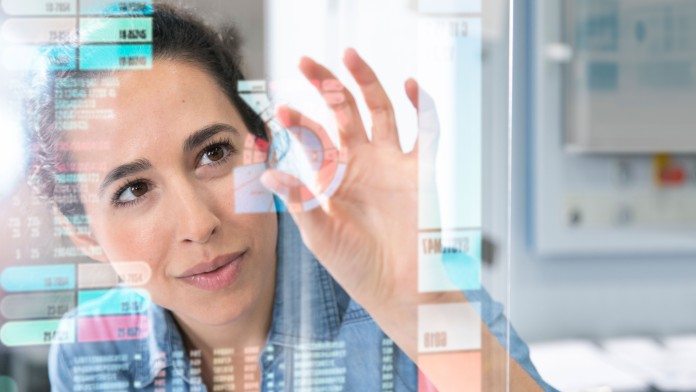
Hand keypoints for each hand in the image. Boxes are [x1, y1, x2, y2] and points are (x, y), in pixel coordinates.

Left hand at [260, 49, 544, 391]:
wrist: (398, 288)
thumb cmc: (355, 265)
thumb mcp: (319, 233)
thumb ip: (299, 201)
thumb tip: (268, 174)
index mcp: (335, 176)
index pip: (314, 138)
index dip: (298, 121)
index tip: (280, 110)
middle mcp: (362, 163)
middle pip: (344, 112)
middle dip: (326, 86)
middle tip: (305, 62)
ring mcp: (392, 163)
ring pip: (380, 111)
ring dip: (367, 83)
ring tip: (350, 55)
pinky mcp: (420, 171)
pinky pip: (425, 132)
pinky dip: (422, 108)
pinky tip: (410, 85)